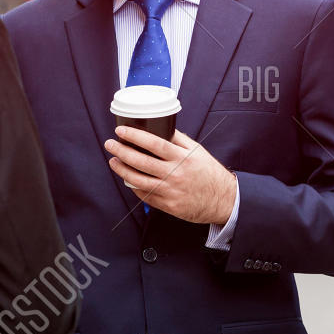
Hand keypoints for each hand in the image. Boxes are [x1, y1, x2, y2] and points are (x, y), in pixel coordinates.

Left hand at [105, 126, 236, 225]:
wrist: (224, 200)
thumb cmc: (210, 173)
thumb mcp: (198, 151)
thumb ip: (179, 140)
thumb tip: (161, 127)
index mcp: (183, 158)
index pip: (154, 143)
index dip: (135, 136)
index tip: (121, 131)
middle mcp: (175, 174)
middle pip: (142, 161)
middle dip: (122, 151)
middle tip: (110, 144)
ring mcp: (171, 191)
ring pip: (138, 180)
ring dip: (122, 170)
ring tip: (114, 161)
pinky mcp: (168, 206)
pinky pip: (145, 196)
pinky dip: (134, 186)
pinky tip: (128, 178)